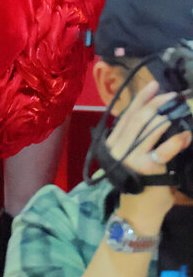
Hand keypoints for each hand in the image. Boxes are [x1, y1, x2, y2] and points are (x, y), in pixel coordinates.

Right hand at [108, 80, 191, 225]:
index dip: (141, 98)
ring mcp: (132, 155)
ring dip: (167, 116)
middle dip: (157, 102)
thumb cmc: (138, 184)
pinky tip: (186, 135)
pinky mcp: (147, 167)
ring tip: (180, 109)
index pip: (128, 113)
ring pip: (150, 127)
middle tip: (172, 96)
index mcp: (114, 141)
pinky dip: (176, 140)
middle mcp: (119, 145)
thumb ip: (136, 139)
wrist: (138, 213)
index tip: (153, 85)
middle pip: (139, 117)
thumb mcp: (131, 157)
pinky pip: (163, 149)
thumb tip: (153, 116)